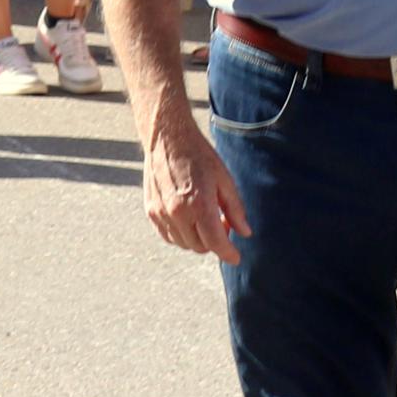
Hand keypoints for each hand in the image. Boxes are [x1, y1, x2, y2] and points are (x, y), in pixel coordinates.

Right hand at [141, 104, 251, 262]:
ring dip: (197, 240)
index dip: (228, 254)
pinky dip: (181, 235)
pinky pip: (168, 236)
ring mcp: (161, 214)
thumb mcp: (225, 180)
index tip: (236, 257)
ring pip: (183, 244)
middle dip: (215, 243)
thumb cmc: (199, 156)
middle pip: (200, 247)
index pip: (216, 243)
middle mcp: (178, 213)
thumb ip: (235, 209)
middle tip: (224, 224)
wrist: (167, 139)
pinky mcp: (151, 211)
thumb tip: (245, 232)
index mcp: (199, 204)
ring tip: (206, 219)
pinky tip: (190, 219)